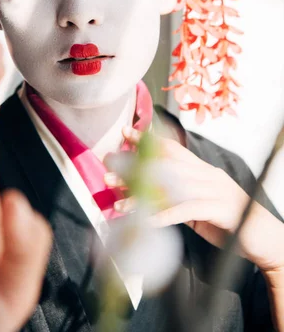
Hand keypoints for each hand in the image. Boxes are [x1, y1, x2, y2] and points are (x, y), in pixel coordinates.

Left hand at [106, 127, 283, 273]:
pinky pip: (187, 210)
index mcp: (203, 169)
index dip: (148, 141)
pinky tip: (147, 221)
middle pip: (165, 167)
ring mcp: (214, 190)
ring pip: (171, 189)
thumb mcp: (202, 203)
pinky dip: (165, 215)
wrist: (265, 238)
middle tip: (107, 173)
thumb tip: (151, 194)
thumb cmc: (230, 221)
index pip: (172, 149)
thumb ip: (181, 195)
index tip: (125, 134)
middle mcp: (207, 174)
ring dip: (143, 197)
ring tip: (120, 204)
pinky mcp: (219, 209)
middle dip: (135, 170)